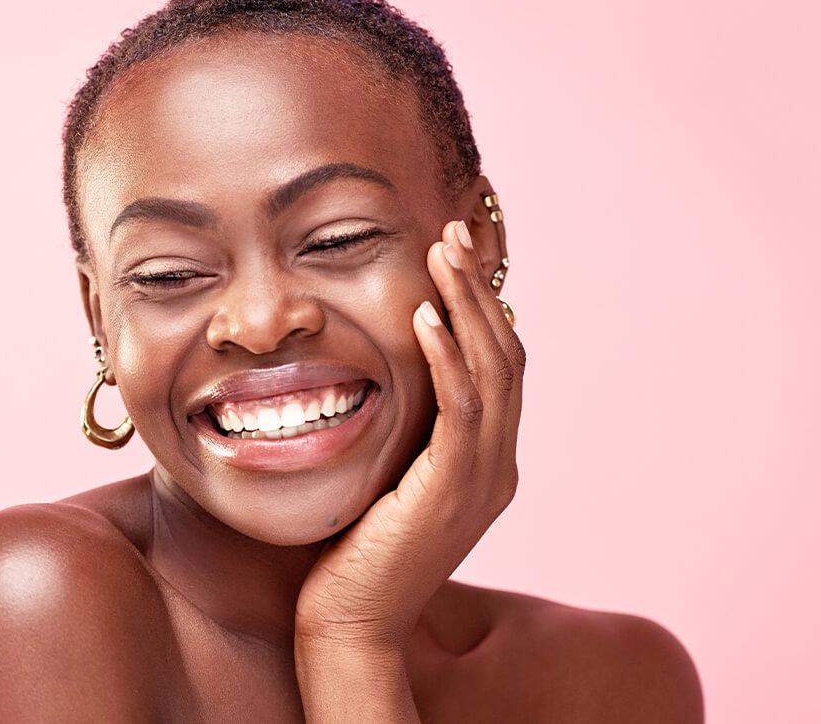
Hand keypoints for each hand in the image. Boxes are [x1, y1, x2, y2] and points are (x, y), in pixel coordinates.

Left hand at [295, 219, 526, 652]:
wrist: (350, 619)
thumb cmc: (355, 546)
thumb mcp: (390, 473)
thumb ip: (408, 430)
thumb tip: (388, 373)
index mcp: (486, 460)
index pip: (498, 367)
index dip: (482, 307)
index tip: (455, 256)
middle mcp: (498, 464)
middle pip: (505, 357)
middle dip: (480, 291)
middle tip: (456, 234)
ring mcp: (483, 478)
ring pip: (492, 373)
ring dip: (468, 307)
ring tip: (443, 253)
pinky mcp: (455, 490)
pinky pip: (461, 410)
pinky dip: (448, 358)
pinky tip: (426, 316)